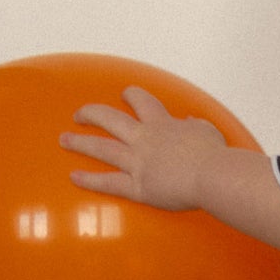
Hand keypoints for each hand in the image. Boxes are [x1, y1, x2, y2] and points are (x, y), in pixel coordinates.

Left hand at [59, 86, 228, 210]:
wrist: (213, 176)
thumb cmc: (216, 156)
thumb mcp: (208, 131)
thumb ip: (196, 125)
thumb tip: (190, 122)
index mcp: (162, 124)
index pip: (141, 101)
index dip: (131, 95)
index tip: (124, 93)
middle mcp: (144, 139)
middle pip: (110, 119)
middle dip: (91, 114)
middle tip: (78, 114)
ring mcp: (137, 162)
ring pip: (102, 148)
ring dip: (80, 142)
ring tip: (64, 139)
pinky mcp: (137, 186)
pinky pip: (108, 182)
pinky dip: (90, 180)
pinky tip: (74, 176)